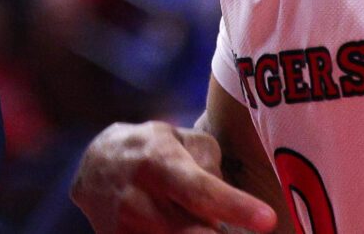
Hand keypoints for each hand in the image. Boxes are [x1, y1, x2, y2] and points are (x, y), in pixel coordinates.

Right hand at [72, 122, 278, 233]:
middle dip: (217, 231)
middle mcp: (139, 199)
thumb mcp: (180, 139)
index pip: (201, 191)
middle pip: (196, 232)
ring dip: (199, 230)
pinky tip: (182, 223)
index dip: (236, 207)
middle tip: (223, 222)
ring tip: (190, 214)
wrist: (94, 166)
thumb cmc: (152, 149)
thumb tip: (227, 199)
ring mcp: (125, 228)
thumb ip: (209, 162)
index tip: (268, 220)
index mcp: (158, 163)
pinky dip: (182, 232)